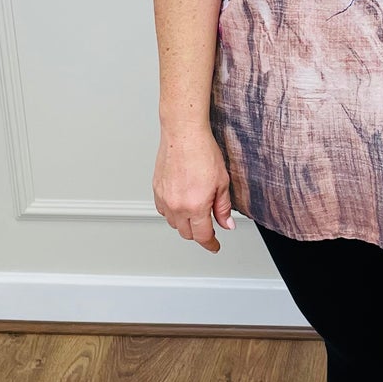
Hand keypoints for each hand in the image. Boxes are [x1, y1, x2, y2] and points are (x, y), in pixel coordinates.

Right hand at [154, 127, 233, 250]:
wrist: (183, 134)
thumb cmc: (203, 152)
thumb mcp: (222, 183)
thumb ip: (223, 208)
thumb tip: (226, 224)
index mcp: (195, 206)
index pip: (202, 236)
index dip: (211, 244)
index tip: (214, 246)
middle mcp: (177, 205)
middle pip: (187, 233)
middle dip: (199, 233)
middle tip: (209, 227)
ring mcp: (164, 199)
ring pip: (174, 223)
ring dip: (185, 223)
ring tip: (196, 212)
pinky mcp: (156, 190)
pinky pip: (163, 211)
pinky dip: (172, 213)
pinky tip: (182, 204)